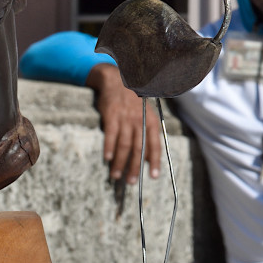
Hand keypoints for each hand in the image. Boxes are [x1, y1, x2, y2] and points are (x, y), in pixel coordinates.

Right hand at [86, 63, 161, 183]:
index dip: (155, 161)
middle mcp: (140, 121)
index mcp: (151, 122)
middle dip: (135, 167)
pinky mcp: (112, 115)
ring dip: (120, 162)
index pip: (155, 145)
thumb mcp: (146, 115)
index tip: (153, 177)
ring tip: (116, 175)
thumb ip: (148, 134)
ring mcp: (126, 118)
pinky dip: (109, 148)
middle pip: (139, 148)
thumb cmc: (133, 102)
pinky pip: (111, 135)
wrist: (117, 80)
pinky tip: (106, 158)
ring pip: (124, 145)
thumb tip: (149, 158)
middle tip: (131, 182)